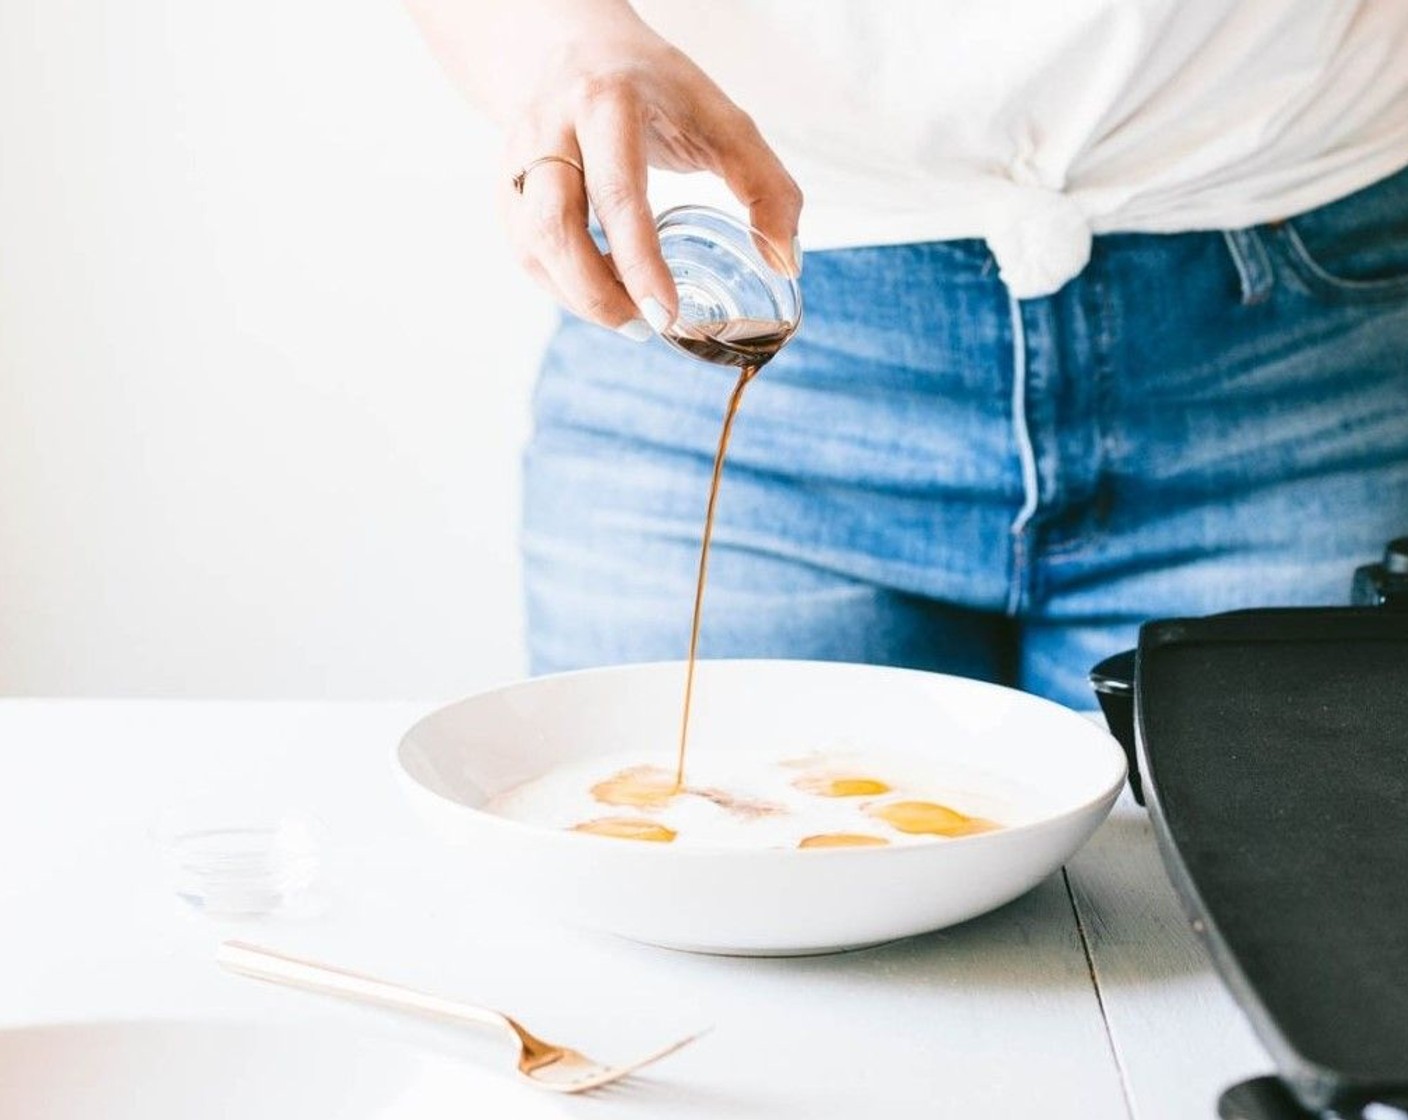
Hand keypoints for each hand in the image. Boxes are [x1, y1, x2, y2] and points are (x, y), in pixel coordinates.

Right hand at [411, 1, 801, 338]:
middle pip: (554, 227)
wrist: (574, 43)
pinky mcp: (505, 183)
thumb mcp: (724, 121)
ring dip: (577, 295)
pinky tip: (600, 292)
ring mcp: (518, 155)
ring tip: (628, 314)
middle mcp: (551, 126)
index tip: (666, 315)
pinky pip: (523, 251)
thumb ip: (767, 187)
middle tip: (647, 326)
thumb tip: (785, 261)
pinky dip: (560, 285)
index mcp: (608, 103)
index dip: (640, 263)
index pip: (617, 195)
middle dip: (598, 294)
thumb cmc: (657, 90)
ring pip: (531, 245)